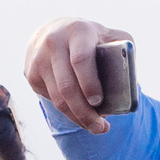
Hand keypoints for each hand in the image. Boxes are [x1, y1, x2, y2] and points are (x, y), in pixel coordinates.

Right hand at [24, 18, 134, 133]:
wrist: (54, 31)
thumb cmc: (91, 38)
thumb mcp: (110, 35)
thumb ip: (123, 50)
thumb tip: (127, 81)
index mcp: (78, 31)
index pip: (80, 60)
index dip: (89, 83)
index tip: (98, 102)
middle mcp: (54, 43)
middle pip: (68, 86)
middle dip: (85, 112)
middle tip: (101, 128)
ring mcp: (39, 59)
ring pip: (58, 98)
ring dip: (77, 118)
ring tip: (95, 127)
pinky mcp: (32, 74)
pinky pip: (51, 100)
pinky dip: (68, 112)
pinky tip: (81, 116)